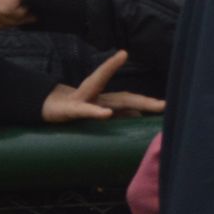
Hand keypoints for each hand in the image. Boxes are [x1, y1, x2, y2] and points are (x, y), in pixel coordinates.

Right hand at [41, 50, 165, 122]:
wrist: (47, 106)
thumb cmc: (76, 107)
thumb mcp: (97, 111)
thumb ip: (116, 113)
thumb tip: (138, 116)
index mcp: (106, 99)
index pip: (129, 99)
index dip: (147, 102)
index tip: (165, 107)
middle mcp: (99, 97)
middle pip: (125, 98)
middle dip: (145, 102)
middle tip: (164, 106)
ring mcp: (85, 101)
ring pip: (108, 100)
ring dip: (126, 102)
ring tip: (144, 105)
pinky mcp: (70, 109)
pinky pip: (84, 111)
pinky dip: (95, 112)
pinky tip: (106, 114)